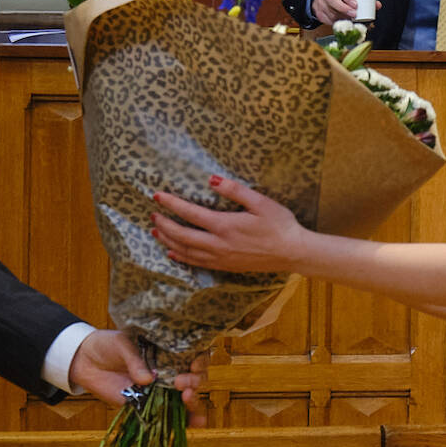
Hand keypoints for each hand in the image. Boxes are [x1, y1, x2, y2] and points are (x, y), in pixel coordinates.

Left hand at [70, 330, 208, 424]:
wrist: (87, 362)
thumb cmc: (108, 345)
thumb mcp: (122, 344)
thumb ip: (135, 360)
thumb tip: (147, 379)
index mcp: (168, 351)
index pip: (194, 355)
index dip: (200, 360)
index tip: (194, 364)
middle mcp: (169, 370)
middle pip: (194, 378)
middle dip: (194, 381)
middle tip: (181, 383)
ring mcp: (161, 389)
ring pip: (187, 397)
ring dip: (194, 402)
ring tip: (187, 399)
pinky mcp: (150, 404)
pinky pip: (171, 414)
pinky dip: (186, 420)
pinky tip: (196, 423)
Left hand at [152, 177, 312, 274]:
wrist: (293, 252)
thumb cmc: (279, 224)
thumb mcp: (260, 202)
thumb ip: (234, 190)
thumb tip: (211, 179)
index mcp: (225, 225)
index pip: (190, 213)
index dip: (171, 204)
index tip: (157, 196)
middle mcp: (218, 244)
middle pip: (182, 235)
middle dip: (164, 225)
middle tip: (152, 215)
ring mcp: (221, 258)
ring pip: (186, 251)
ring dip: (168, 241)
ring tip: (155, 232)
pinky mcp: (226, 266)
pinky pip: (197, 263)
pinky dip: (182, 258)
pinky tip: (173, 253)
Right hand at [311, 0, 374, 25]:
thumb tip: (378, 5)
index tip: (356, 4)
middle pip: (333, 1)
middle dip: (344, 9)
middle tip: (354, 14)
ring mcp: (321, 4)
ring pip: (331, 12)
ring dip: (341, 17)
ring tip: (351, 20)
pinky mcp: (319, 14)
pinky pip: (328, 20)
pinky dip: (336, 23)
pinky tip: (342, 23)